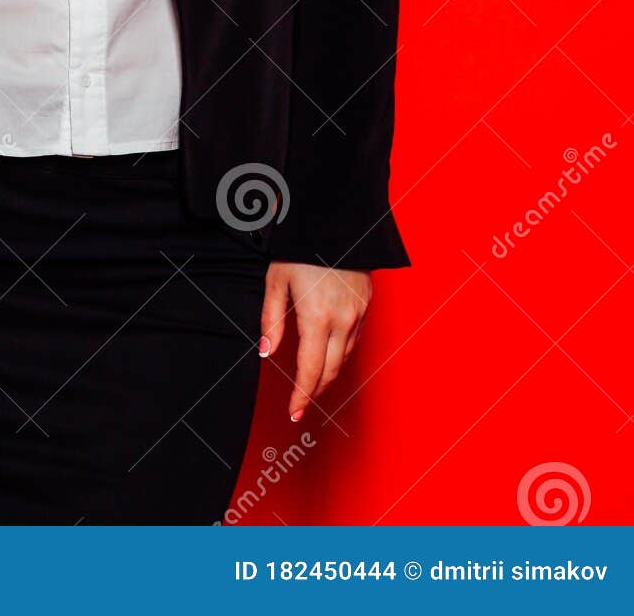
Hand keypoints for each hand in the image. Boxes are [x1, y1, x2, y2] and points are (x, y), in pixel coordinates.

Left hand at [259, 261, 370, 420]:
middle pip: (330, 370)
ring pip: (344, 356)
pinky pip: (354, 338)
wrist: (335, 221)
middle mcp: (342, 321)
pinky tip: (330, 352)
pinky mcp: (366, 304)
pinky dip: (341, 352)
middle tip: (301, 404)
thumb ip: (271, 320)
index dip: (302, 396)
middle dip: (315, 391)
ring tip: (312, 382)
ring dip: (329, 373)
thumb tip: (268, 354)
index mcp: (317, 318)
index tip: (295, 413)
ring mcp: (358, 313)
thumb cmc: (299, 247)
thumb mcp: (276, 281)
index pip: (310, 371)